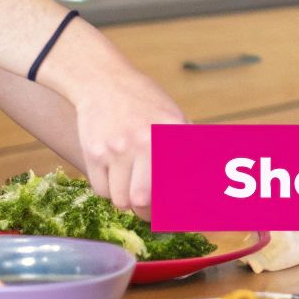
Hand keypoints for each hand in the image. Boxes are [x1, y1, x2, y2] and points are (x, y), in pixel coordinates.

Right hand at [41, 21, 186, 213]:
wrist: (104, 82)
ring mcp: (117, 148)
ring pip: (120, 200)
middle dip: (149, 212)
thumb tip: (205, 191)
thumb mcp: (175, 120)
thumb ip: (190, 151)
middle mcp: (145, 142)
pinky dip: (109, 190)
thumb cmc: (145, 105)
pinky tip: (115, 174)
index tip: (178, 216)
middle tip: (151, 209)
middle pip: (144, 202)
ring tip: (131, 186)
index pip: (178, 186)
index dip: (178, 209)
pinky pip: (101, 191)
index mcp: (172, 134)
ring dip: (127, 200)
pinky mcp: (93, 153)